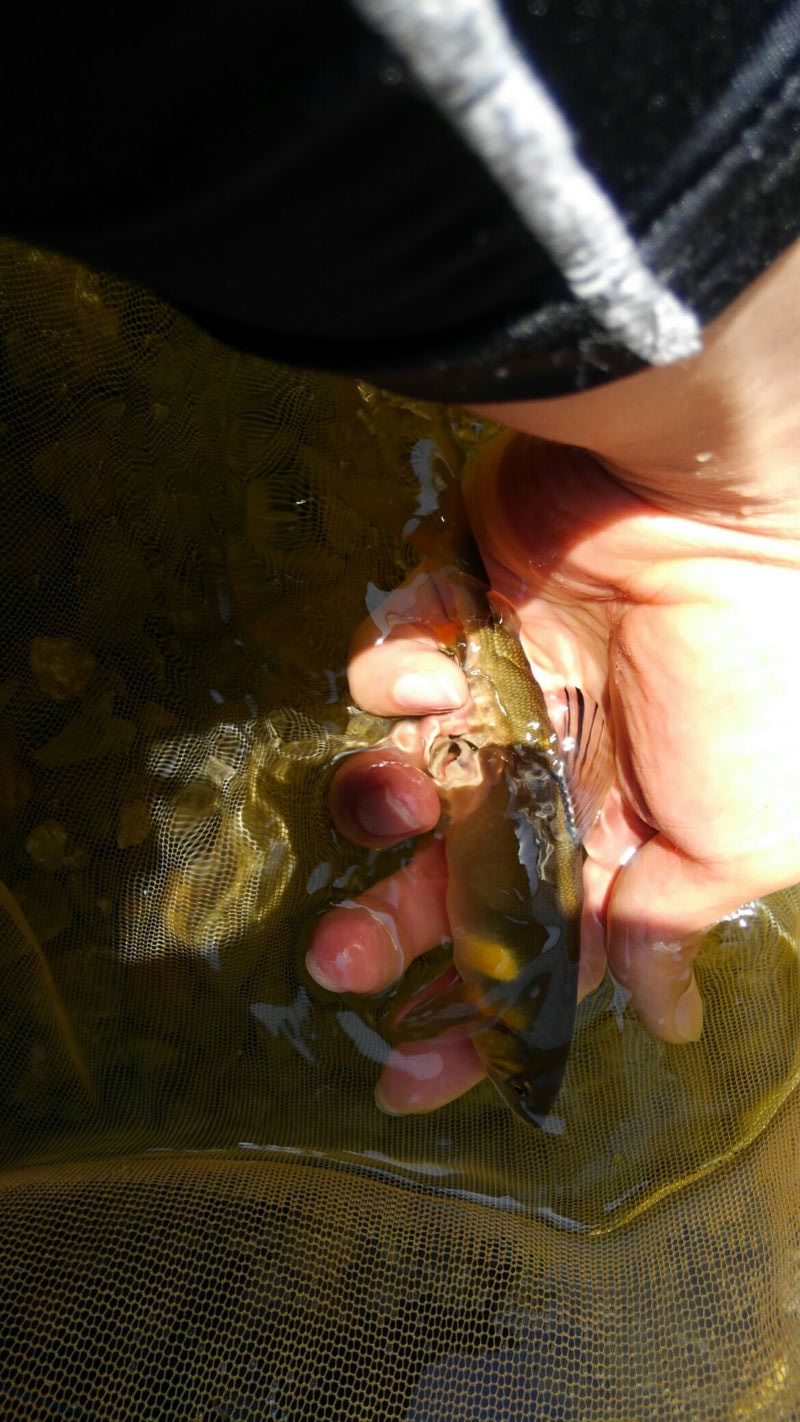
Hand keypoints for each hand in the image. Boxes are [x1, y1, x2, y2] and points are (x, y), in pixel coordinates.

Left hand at [306, 430, 799, 1114]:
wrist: (703, 511)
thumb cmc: (748, 681)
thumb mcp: (745, 833)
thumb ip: (671, 921)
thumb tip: (665, 1016)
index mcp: (624, 833)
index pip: (540, 946)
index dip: (480, 1018)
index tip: (407, 1080)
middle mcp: (554, 772)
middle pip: (447, 873)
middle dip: (387, 928)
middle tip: (334, 966)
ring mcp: (500, 694)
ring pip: (400, 777)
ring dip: (383, 800)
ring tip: (402, 792)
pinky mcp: (453, 616)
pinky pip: (390, 671)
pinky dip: (400, 676)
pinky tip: (444, 666)